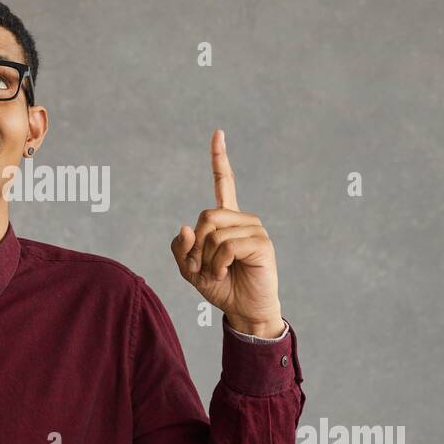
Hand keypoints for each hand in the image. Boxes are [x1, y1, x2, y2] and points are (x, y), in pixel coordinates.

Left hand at [170, 129, 284, 338]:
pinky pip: (227, 246)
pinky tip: (225, 274)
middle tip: (202, 267)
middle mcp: (242, 219)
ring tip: (218, 273)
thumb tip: (185, 227)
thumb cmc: (220, 288)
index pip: (223, 183)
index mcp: (226, 220)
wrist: (243, 310)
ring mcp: (254, 229)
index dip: (219, 159)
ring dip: (207, 260)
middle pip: (206, 217)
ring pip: (214, 234)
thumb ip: (181, 249)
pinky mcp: (262, 243)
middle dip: (196, 246)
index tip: (218, 133)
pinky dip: (218, 264)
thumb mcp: (190, 270)